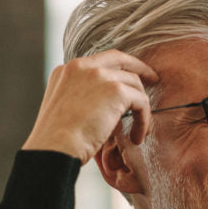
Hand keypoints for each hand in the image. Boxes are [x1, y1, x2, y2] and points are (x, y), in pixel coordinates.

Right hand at [22, 50, 158, 163]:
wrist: (54, 149)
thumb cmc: (56, 142)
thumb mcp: (63, 111)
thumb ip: (80, 100)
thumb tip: (104, 108)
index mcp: (67, 71)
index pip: (99, 61)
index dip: (118, 68)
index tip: (129, 78)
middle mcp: (82, 67)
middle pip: (120, 60)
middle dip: (140, 69)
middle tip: (153, 80)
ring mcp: (99, 75)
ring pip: (134, 84)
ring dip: (141, 108)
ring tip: (140, 131)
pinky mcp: (116, 90)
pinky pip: (141, 102)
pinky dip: (144, 120)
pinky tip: (137, 137)